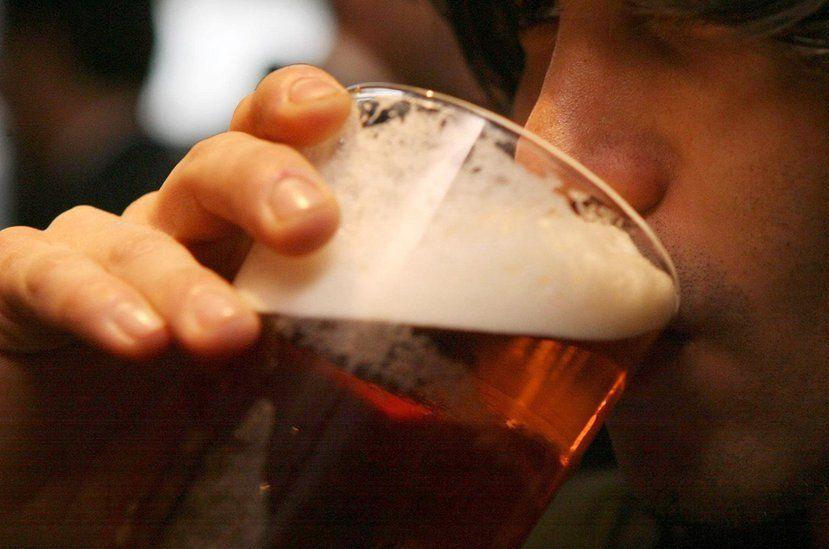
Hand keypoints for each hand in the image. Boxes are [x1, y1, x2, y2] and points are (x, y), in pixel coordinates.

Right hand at [0, 65, 349, 542]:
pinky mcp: (13, 294)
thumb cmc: (176, 440)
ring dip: (185, 277)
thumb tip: (454, 386)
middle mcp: (173, 236)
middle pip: (214, 169)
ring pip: (139, 229)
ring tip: (227, 335)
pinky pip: (43, 274)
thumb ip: (340, 373)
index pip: (273, 155)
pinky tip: (135, 340)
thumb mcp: (274, 401)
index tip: (336, 115)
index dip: (297, 120)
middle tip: (312, 227)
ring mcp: (93, 259)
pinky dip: (90, 300)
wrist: (56, 496)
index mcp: (242, 247)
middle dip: (263, 180)